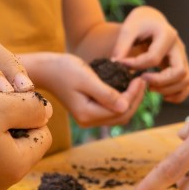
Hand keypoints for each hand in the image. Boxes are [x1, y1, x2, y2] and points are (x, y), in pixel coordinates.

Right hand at [28, 52, 146, 127]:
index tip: (140, 78)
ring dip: (130, 100)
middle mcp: (88, 120)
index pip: (120, 110)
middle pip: (122, 116)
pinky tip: (126, 86)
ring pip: (118, 114)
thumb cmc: (64, 69)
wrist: (46, 69)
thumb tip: (126, 105)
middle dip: (135, 99)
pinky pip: (111, 109)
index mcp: (88, 114)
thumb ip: (106, 94)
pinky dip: (121, 99)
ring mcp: (88, 116)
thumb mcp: (87, 79)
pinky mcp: (88, 110)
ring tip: (137, 83)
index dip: (134, 95)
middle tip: (142, 80)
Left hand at [112, 6, 188, 102]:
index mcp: (166, 34)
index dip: (136, 65)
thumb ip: (121, 46)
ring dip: (169, 90)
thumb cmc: (139, 23)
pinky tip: (161, 94)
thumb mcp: (128, 29)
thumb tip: (116, 64)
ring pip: (186, 81)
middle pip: (179, 72)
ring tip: (149, 88)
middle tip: (142, 81)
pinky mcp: (183, 66)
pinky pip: (187, 85)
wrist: (151, 20)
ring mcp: (183, 57)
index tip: (123, 65)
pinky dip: (178, 94)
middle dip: (160, 82)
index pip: (154, 57)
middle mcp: (179, 47)